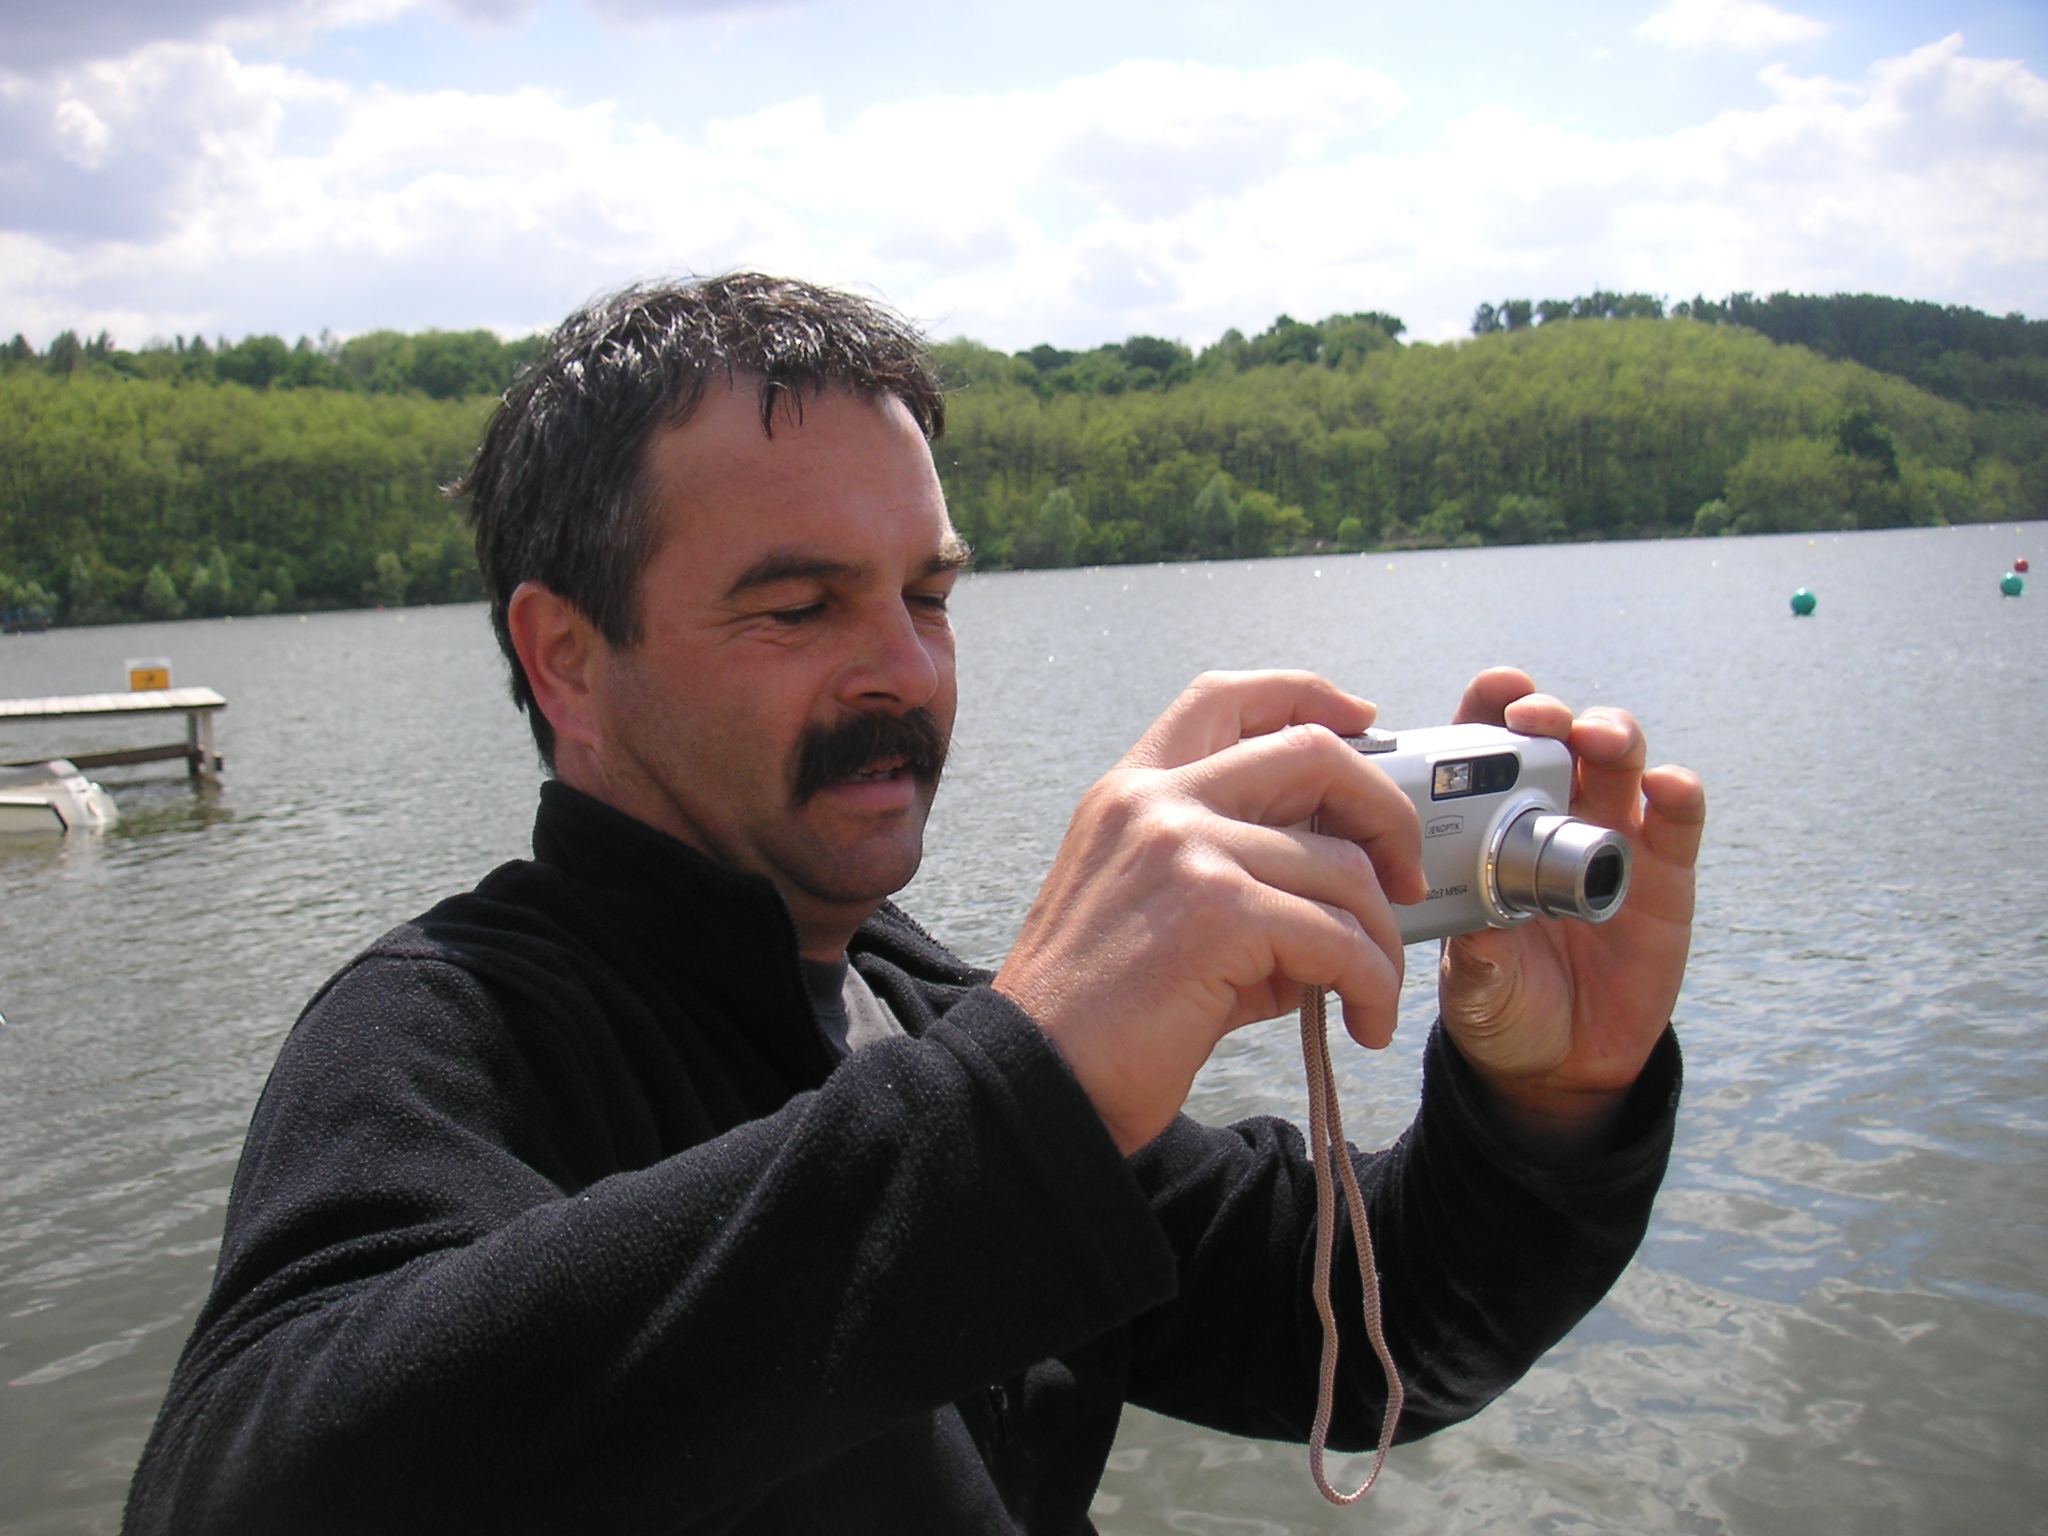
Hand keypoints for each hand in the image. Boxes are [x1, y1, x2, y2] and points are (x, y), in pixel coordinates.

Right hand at [994, 672, 1426, 1154]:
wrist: (1039, 1080)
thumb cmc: (1098, 1014)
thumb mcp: (1159, 912)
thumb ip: (1241, 878)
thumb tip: (1346, 894)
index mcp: (1133, 791)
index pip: (1226, 698)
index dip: (1308, 695)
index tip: (1363, 719)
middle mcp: (1156, 802)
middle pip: (1312, 753)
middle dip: (1386, 811)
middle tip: (1404, 881)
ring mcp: (1185, 848)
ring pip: (1343, 866)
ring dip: (1382, 938)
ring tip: (1373, 990)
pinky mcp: (1217, 913)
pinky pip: (1339, 938)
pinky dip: (1371, 984)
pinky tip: (1362, 1021)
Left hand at [1436, 669, 1705, 1156]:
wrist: (1560, 1062)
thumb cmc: (1500, 1004)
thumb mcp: (1476, 984)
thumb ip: (1479, 959)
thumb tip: (1482, 934)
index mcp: (1490, 827)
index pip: (1488, 749)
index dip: (1491, 709)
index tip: (1495, 693)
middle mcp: (1552, 818)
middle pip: (1559, 740)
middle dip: (1551, 714)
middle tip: (1534, 717)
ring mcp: (1612, 837)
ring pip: (1621, 762)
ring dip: (1611, 735)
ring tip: (1597, 740)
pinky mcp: (1665, 872)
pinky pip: (1678, 819)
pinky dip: (1677, 794)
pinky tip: (1668, 787)